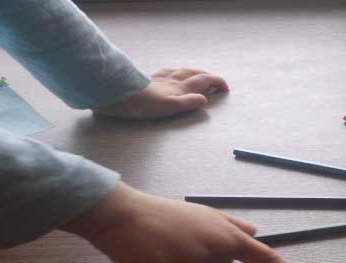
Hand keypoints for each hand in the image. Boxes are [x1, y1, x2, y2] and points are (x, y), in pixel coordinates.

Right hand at [63, 183, 311, 262]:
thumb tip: (255, 230)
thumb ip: (231, 226)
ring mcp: (187, 261)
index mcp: (225, 233)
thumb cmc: (163, 214)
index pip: (264, 257)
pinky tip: (143, 254)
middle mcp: (212, 247)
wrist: (120, 213)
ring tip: (158, 245)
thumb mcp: (203, 215)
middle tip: (179, 246)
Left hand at [93, 68, 227, 119]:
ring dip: (192, 72)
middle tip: (214, 80)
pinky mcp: (148, 80)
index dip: (216, 82)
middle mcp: (172, 80)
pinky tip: (170, 73)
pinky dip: (174, 73)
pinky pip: (165, 73)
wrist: (121, 96)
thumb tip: (204, 100)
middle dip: (206, 76)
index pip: (203, 81)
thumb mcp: (171, 107)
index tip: (225, 87)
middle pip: (193, 73)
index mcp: (180, 87)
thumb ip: (189, 102)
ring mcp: (160, 79)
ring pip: (181, 71)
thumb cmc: (144, 105)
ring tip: (197, 74)